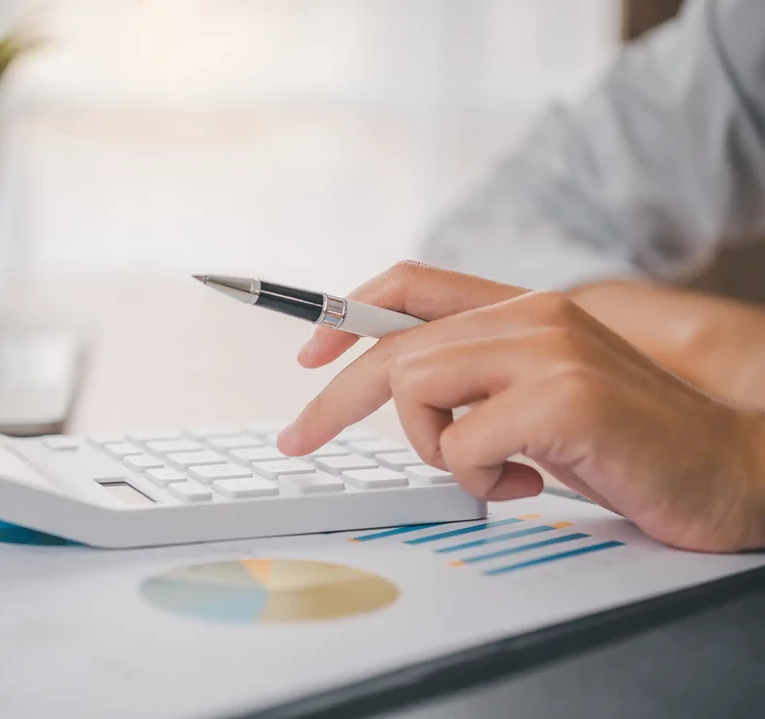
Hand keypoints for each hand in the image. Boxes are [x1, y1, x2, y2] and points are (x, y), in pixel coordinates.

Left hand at [278, 262, 764, 552]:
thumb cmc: (626, 443)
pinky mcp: (565, 396)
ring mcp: (550, 350)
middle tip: (297, 440)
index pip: (411, 283)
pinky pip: (460, 443)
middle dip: (333, 399)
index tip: (307, 355)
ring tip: (496, 470)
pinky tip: (533, 484)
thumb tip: (399, 387)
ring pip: (416, 387)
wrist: (734, 469)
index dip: (346, 313)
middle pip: (393, 345)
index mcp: (524, 310)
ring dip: (433, 447)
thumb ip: (479, 380)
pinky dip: (479, 479)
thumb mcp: (539, 398)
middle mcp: (533, 316)